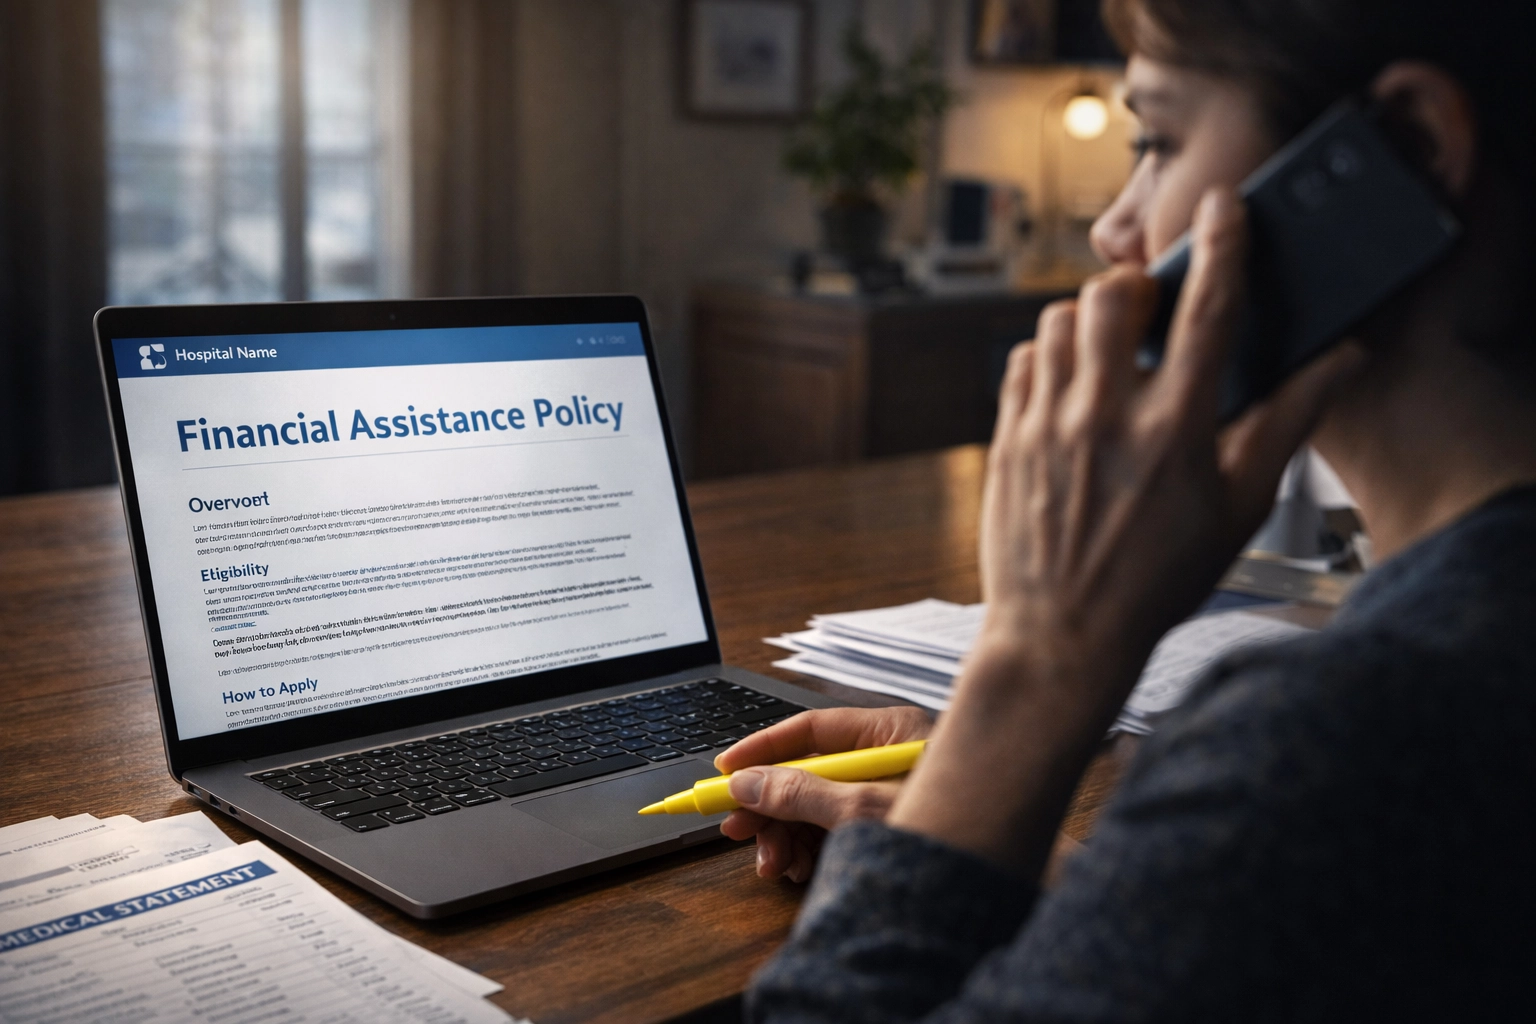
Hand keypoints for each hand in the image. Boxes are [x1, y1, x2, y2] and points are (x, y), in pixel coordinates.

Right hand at [714, 706, 932, 881]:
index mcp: (889, 733)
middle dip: (771, 806)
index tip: (724, 770)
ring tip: (774, 866)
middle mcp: (886, 758)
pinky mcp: (887, 826)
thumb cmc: (952, 829)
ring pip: (816, 805)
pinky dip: (809, 850)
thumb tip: (748, 782)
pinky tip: (797, 870)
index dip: (762, 748)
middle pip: (808, 771)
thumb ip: (800, 794)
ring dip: (786, 836)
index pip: (811, 729)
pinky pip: (833, 830)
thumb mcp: (863, 810)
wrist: (1008, 877)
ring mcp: (887, 793)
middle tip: (738, 832)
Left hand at [887, 189, 1366, 873]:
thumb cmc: (1157, 580)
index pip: (1207, 313)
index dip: (1223, 247)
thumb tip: (1340, 360)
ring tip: (1108, 357)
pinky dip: (1047, 356)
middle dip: (1134, 287)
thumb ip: (1287, 424)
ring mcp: (1047, 427)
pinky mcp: (1006, 438)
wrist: (1062, 637)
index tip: (1225, 208)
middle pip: (1112, 295)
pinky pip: (1021, 358)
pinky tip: (1068, 389)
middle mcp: (1106, 419)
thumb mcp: (1238, 508)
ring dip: (1088, 321)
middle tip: (1149, 315)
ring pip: (1058, 319)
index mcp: (1176, 432)